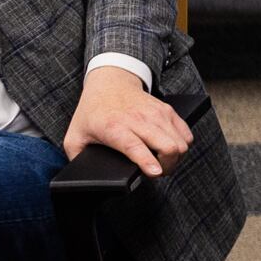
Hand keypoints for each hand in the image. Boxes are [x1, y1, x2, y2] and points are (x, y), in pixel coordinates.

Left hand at [60, 63, 190, 178]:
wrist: (110, 82)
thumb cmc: (91, 112)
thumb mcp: (74, 136)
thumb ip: (76, 157)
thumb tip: (83, 178)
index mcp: (114, 128)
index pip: (135, 146)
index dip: (147, 161)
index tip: (156, 173)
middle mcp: (138, 119)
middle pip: (168, 146)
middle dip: (168, 167)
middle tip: (159, 173)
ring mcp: (156, 113)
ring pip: (180, 142)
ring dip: (176, 158)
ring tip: (163, 163)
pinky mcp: (168, 110)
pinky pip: (186, 133)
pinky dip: (182, 145)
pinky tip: (170, 148)